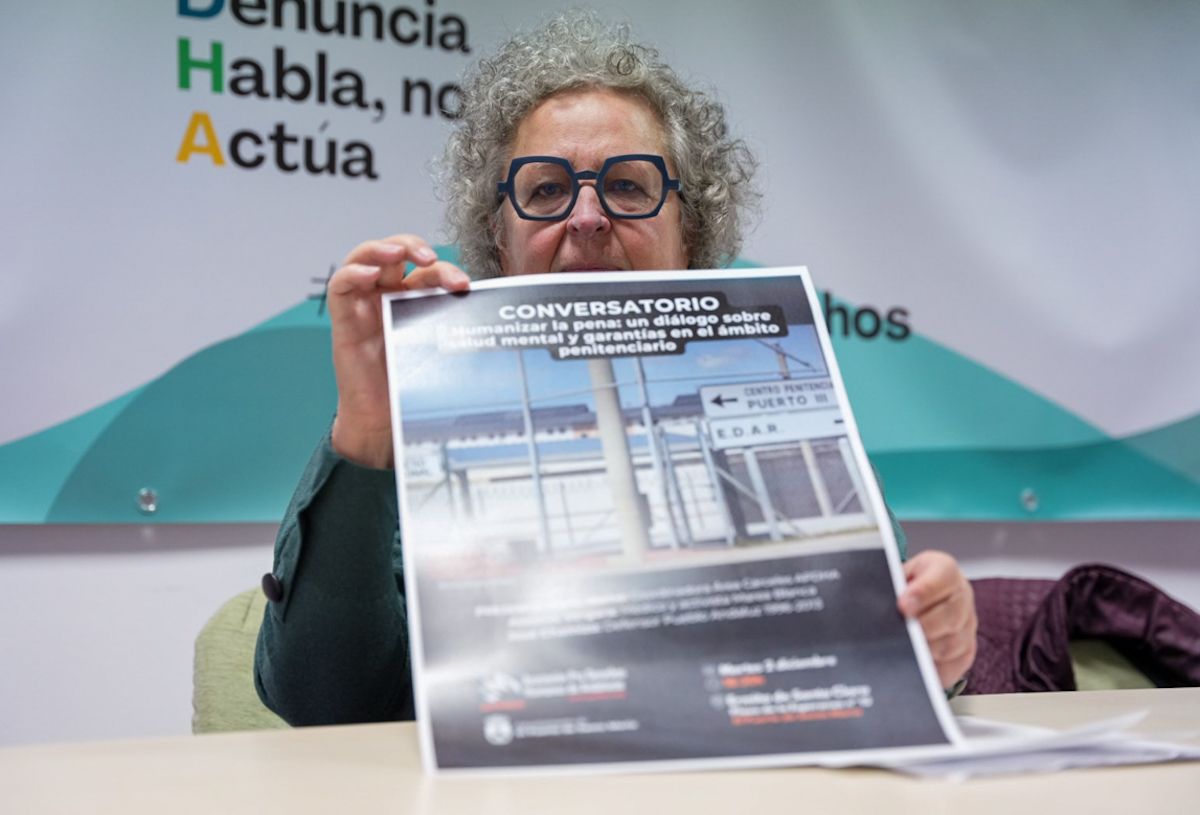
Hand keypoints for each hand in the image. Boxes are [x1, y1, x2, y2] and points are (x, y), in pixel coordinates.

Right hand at [327, 235, 469, 467]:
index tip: (464, 285)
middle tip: (432, 259)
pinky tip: (368, 274)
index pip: (428, 271)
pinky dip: (353, 273)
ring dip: (382, 248)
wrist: (385, 419)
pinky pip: (341, 286)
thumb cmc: (412, 384)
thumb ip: (454, 329)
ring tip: (398, 252)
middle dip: (415, 248)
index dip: (445, 270)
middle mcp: (387, 295)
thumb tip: (491, 317)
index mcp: (413, 298)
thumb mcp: (440, 350)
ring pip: (365, 257)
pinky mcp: (344, 319)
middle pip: (397, 253)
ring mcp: (365, 304)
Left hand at [897, 550, 976, 688]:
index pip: (943, 577)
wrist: (918, 597)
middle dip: (925, 626)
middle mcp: (962, 596)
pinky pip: (954, 664)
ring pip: (952, 643)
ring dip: (927, 649)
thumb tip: (877, 602)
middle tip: (904, 633)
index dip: (923, 593)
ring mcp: (967, 625)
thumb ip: (891, 585)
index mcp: (945, 571)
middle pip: (951, 615)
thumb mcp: (897, 574)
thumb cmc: (905, 586)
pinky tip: (917, 665)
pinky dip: (934, 668)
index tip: (903, 606)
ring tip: (906, 650)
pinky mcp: (966, 650)